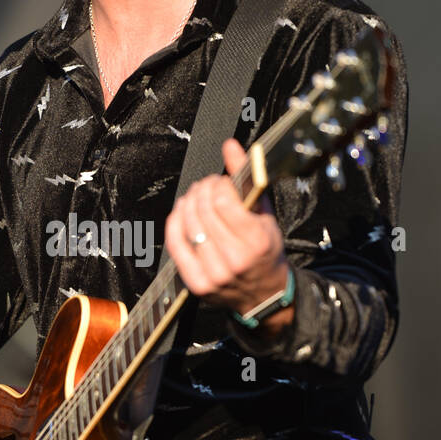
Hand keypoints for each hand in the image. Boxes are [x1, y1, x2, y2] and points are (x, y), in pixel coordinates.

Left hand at [164, 137, 290, 324]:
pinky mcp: (197, 283)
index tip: (220, 182)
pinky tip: (182, 213)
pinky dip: (175, 223)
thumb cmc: (265, 250)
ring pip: (188, 225)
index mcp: (256, 240)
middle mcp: (235, 259)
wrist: (263, 293)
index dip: (217, 185)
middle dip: (202, 190)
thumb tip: (231, 146)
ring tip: (195, 198)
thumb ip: (247, 177)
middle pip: (203, 211)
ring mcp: (214, 273)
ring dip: (188, 203)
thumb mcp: (265, 213)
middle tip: (205, 186)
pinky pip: (176, 244)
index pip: (223, 201)